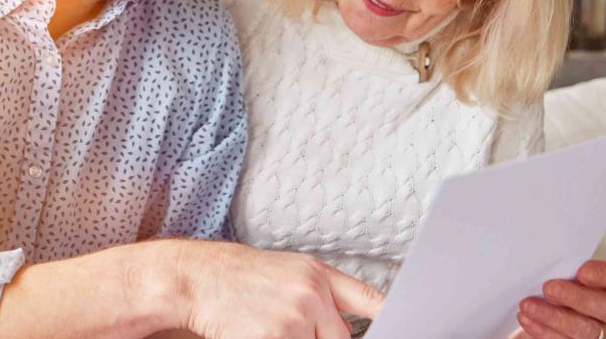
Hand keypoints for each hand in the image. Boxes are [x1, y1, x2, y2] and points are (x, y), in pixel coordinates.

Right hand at [174, 241, 383, 338]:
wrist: (197, 278)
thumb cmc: (237, 278)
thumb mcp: (287, 274)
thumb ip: (319, 296)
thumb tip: (342, 330)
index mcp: (317, 273)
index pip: (369, 300)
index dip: (390, 318)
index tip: (409, 326)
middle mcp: (312, 293)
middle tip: (287, 327)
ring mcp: (295, 318)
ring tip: (265, 328)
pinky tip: (255, 333)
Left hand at [509, 260, 605, 338]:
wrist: (540, 315)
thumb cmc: (551, 289)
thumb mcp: (560, 275)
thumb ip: (562, 267)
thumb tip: (539, 255)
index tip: (582, 271)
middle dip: (576, 297)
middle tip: (549, 288)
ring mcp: (601, 335)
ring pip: (586, 330)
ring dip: (554, 317)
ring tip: (528, 305)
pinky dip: (544, 331)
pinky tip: (527, 320)